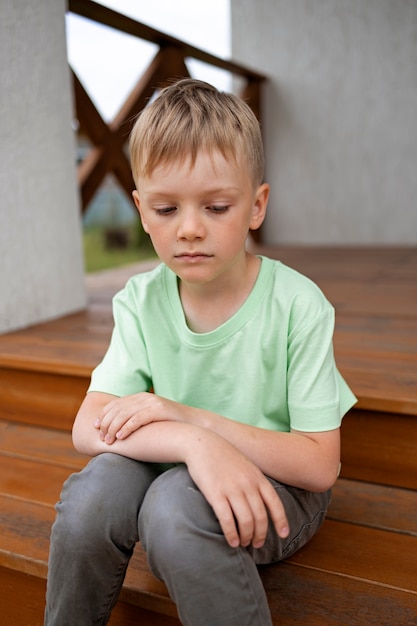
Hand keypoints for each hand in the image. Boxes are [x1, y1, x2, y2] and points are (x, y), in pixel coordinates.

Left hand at [95, 392, 182, 443]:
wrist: (194, 423)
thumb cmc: (170, 426)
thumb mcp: (150, 419)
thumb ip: (136, 419)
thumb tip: (118, 430)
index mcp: (140, 398)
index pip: (115, 404)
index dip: (103, 415)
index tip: (95, 427)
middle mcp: (144, 398)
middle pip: (117, 409)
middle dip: (106, 423)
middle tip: (101, 437)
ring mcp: (151, 403)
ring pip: (124, 414)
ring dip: (113, 428)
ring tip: (108, 440)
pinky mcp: (158, 410)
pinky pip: (137, 419)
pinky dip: (126, 428)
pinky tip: (120, 437)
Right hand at [184, 429, 288, 548]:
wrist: (202, 444)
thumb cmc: (224, 456)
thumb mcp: (246, 466)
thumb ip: (255, 482)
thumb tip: (263, 502)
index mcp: (257, 477)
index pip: (275, 503)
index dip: (281, 520)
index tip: (283, 534)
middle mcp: (248, 485)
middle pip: (260, 517)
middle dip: (260, 534)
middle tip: (256, 544)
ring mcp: (232, 490)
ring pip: (246, 521)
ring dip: (246, 537)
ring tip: (243, 543)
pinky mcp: (216, 494)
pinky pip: (227, 520)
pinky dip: (232, 534)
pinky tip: (232, 541)